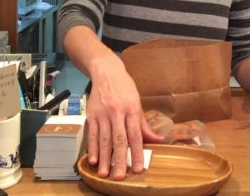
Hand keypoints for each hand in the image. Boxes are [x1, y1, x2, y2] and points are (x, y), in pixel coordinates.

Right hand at [86, 57, 162, 179]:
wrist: (106, 72)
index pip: (136, 135)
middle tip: (120, 176)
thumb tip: (157, 140)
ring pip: (104, 139)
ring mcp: (103, 114)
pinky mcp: (92, 114)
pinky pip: (92, 134)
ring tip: (105, 173)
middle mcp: (117, 112)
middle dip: (120, 160)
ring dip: (104, 158)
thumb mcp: (137, 103)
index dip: (137, 153)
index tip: (138, 168)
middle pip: (119, 140)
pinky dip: (92, 148)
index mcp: (131, 109)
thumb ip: (144, 124)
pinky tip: (94, 160)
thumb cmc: (125, 88)